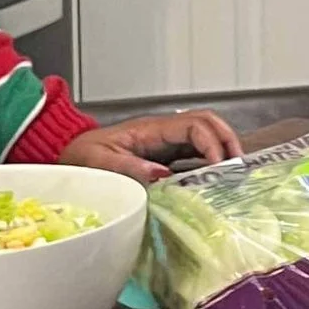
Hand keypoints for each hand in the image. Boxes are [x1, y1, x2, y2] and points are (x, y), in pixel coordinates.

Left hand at [67, 109, 244, 184]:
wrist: (69, 160)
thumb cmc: (81, 158)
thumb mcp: (100, 163)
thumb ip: (129, 168)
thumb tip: (164, 175)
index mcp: (150, 129)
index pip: (194, 125)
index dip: (211, 143)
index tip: (217, 169)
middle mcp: (162, 133)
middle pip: (208, 124)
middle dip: (227, 141)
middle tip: (238, 169)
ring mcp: (164, 145)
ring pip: (205, 137)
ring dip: (222, 152)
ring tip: (233, 177)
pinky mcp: (163, 159)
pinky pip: (194, 156)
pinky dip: (209, 166)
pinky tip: (214, 184)